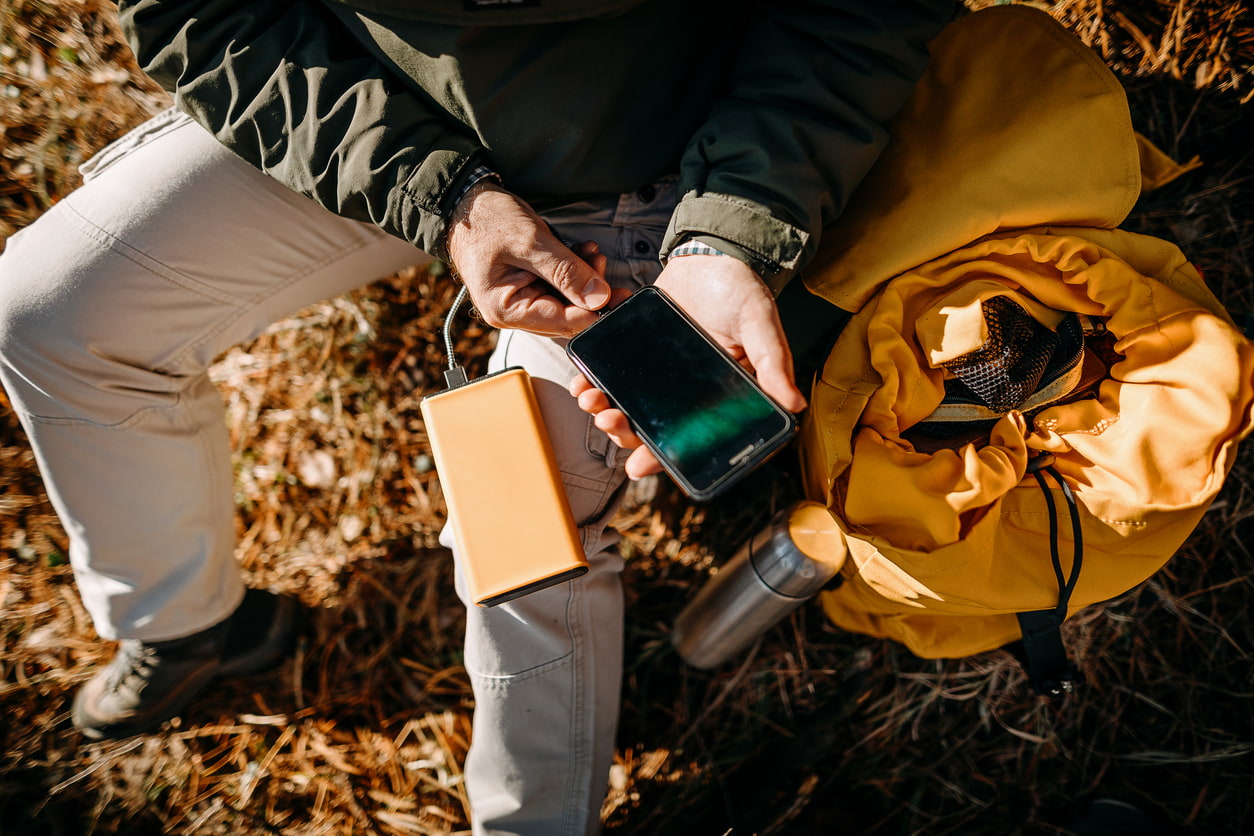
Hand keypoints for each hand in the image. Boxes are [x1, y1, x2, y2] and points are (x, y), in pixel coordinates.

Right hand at [445, 180, 611, 335]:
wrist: (464, 202)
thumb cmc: (486, 219)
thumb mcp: (531, 241)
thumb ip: (566, 271)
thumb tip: (599, 298)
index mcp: (506, 309)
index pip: (563, 322)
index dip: (596, 311)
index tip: (620, 295)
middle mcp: (511, 312)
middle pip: (566, 315)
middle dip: (590, 292)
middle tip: (602, 263)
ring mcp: (519, 300)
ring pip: (565, 301)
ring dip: (583, 278)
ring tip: (591, 252)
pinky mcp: (526, 287)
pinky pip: (557, 287)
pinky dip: (573, 271)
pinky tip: (581, 252)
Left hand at [570, 254, 806, 479]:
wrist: (709, 255)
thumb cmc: (741, 290)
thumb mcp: (760, 323)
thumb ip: (772, 362)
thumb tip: (793, 404)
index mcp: (719, 398)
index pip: (691, 441)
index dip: (665, 460)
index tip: (638, 467)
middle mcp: (687, 394)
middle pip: (651, 430)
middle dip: (624, 433)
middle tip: (609, 420)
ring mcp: (658, 376)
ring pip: (627, 407)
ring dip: (604, 411)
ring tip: (590, 401)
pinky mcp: (635, 354)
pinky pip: (611, 376)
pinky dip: (592, 382)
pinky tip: (581, 381)